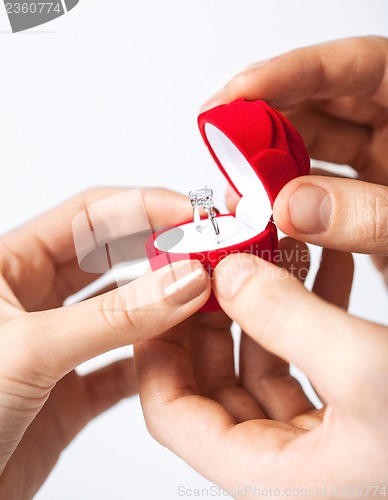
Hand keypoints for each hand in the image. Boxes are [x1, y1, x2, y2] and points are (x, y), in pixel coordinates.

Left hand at [0, 188, 210, 497]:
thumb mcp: (30, 348)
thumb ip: (114, 315)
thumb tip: (183, 281)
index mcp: (9, 266)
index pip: (90, 217)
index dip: (144, 207)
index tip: (193, 215)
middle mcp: (34, 300)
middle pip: (113, 257)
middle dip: (162, 251)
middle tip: (208, 252)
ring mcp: (56, 345)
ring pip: (124, 311)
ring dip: (164, 306)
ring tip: (202, 300)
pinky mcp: (70, 392)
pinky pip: (125, 365)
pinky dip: (155, 361)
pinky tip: (179, 357)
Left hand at [135, 238, 387, 496]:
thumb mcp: (371, 371)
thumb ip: (289, 319)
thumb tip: (231, 276)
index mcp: (274, 473)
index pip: (173, 415)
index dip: (158, 351)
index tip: (163, 290)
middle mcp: (290, 459)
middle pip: (214, 380)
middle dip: (214, 310)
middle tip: (216, 254)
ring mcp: (321, 433)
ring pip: (262, 359)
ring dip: (263, 299)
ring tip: (272, 242)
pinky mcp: (354, 408)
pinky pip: (307, 353)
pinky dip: (306, 305)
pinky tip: (321, 262)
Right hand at [203, 36, 387, 282]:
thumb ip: (370, 216)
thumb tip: (292, 207)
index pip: (360, 67)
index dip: (294, 72)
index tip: (239, 92)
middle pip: (323, 105)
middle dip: (267, 120)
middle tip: (220, 140)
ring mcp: (378, 170)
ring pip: (311, 149)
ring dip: (269, 165)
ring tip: (236, 185)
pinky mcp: (360, 206)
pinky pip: (314, 190)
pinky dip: (284, 201)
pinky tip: (262, 213)